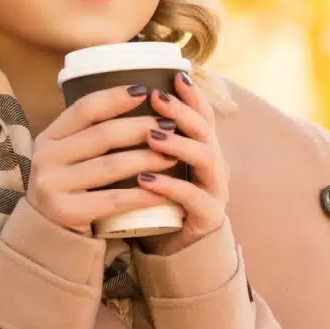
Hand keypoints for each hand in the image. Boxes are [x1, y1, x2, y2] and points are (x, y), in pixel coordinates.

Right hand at [26, 85, 178, 236]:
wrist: (49, 238)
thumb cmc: (72, 191)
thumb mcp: (69, 158)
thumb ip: (90, 135)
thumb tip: (137, 99)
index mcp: (48, 138)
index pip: (84, 109)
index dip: (115, 97)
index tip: (145, 90)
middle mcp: (45, 158)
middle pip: (103, 135)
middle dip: (141, 128)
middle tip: (170, 127)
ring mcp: (53, 185)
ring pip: (111, 166)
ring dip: (148, 159)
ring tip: (173, 156)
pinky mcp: (66, 212)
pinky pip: (113, 199)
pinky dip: (142, 195)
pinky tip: (163, 192)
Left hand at [136, 71, 228, 254]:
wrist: (175, 252)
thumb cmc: (160, 205)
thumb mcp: (155, 168)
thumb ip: (147, 143)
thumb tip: (114, 108)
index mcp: (204, 151)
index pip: (203, 116)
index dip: (192, 95)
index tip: (175, 76)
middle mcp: (215, 166)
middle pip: (206, 130)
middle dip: (181, 111)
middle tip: (155, 98)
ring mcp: (215, 191)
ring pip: (206, 158)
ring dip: (177, 144)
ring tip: (151, 136)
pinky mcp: (208, 217)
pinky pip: (193, 197)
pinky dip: (169, 185)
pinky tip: (146, 180)